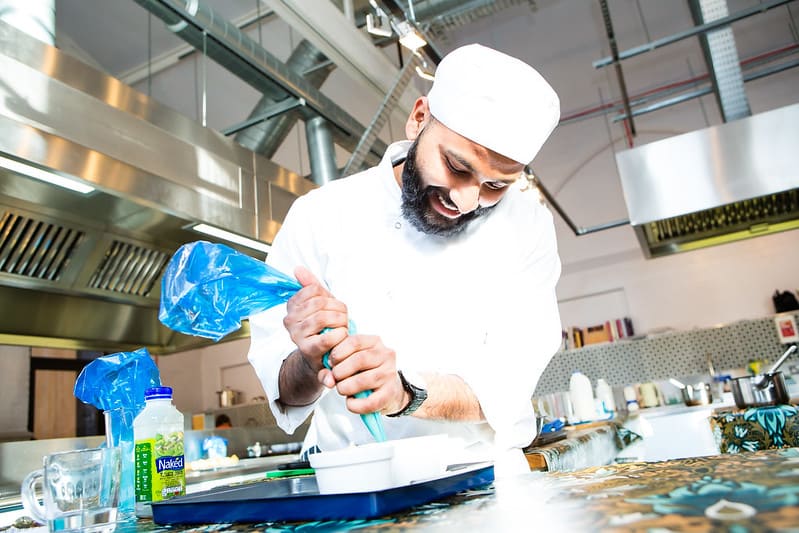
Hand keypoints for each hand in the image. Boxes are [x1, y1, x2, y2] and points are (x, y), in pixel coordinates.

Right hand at [284, 266, 347, 385]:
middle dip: (338, 308)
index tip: (334, 305)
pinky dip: (339, 335)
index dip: (329, 296)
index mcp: (292, 306)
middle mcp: (290, 320)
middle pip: (319, 302)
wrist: (321, 358)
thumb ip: (310, 286)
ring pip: (322, 317)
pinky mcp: (307, 350)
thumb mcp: (319, 304)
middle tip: (344, 317)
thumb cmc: (323, 328)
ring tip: (343, 326)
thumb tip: (298, 269)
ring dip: (340, 321)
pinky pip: (327, 337)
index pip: (312, 289)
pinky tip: (342, 336)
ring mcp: (297, 335)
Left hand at [327, 334, 408, 414]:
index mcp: (374, 341)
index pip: (354, 341)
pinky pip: (370, 402)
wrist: (385, 389)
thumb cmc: (362, 372)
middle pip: (359, 360)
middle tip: (335, 378)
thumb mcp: (348, 361)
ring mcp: (389, 373)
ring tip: (342, 389)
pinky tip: (350, 402)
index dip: (338, 353)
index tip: (330, 363)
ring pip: (362, 380)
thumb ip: (332, 366)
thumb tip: (328, 379)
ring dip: (345, 387)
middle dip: (340, 371)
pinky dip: (355, 405)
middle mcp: (385, 355)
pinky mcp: (390, 393)